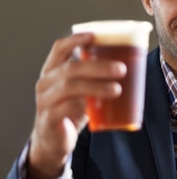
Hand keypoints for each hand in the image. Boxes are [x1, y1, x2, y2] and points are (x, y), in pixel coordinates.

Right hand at [27, 33, 125, 178]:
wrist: (53, 142)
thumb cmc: (70, 113)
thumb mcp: (81, 93)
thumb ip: (95, 80)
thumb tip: (129, 67)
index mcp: (52, 71)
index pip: (59, 49)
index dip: (75, 40)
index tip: (94, 36)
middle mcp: (45, 83)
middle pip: (71, 68)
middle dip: (98, 67)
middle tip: (121, 69)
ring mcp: (44, 101)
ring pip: (70, 87)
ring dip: (96, 86)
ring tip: (117, 89)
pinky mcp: (48, 118)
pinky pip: (66, 108)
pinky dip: (83, 105)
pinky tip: (97, 106)